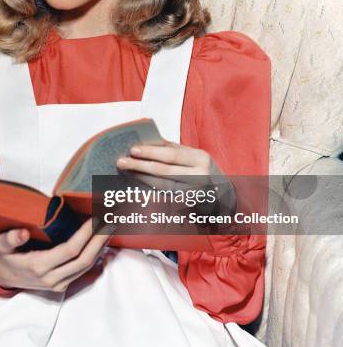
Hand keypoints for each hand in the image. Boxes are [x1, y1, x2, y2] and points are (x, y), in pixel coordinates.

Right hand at [0, 218, 112, 292]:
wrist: (1, 278)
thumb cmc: (4, 257)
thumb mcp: (1, 246)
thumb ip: (10, 239)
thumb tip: (23, 233)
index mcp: (39, 266)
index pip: (70, 250)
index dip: (85, 235)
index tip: (96, 219)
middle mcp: (52, 279)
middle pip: (84, 260)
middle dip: (100, 240)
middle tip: (111, 221)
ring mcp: (59, 285)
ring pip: (87, 267)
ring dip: (101, 247)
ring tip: (110, 228)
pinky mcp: (63, 285)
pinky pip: (84, 272)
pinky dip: (96, 257)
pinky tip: (103, 244)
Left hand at [116, 141, 235, 213]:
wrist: (225, 195)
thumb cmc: (205, 170)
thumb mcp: (195, 157)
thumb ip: (175, 150)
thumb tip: (149, 142)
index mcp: (200, 157)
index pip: (171, 154)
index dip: (150, 152)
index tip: (132, 149)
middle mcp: (200, 175)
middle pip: (164, 170)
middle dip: (140, 165)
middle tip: (121, 161)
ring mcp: (194, 192)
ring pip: (162, 184)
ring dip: (141, 177)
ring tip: (127, 170)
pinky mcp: (189, 204)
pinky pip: (165, 195)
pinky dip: (150, 187)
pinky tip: (137, 182)